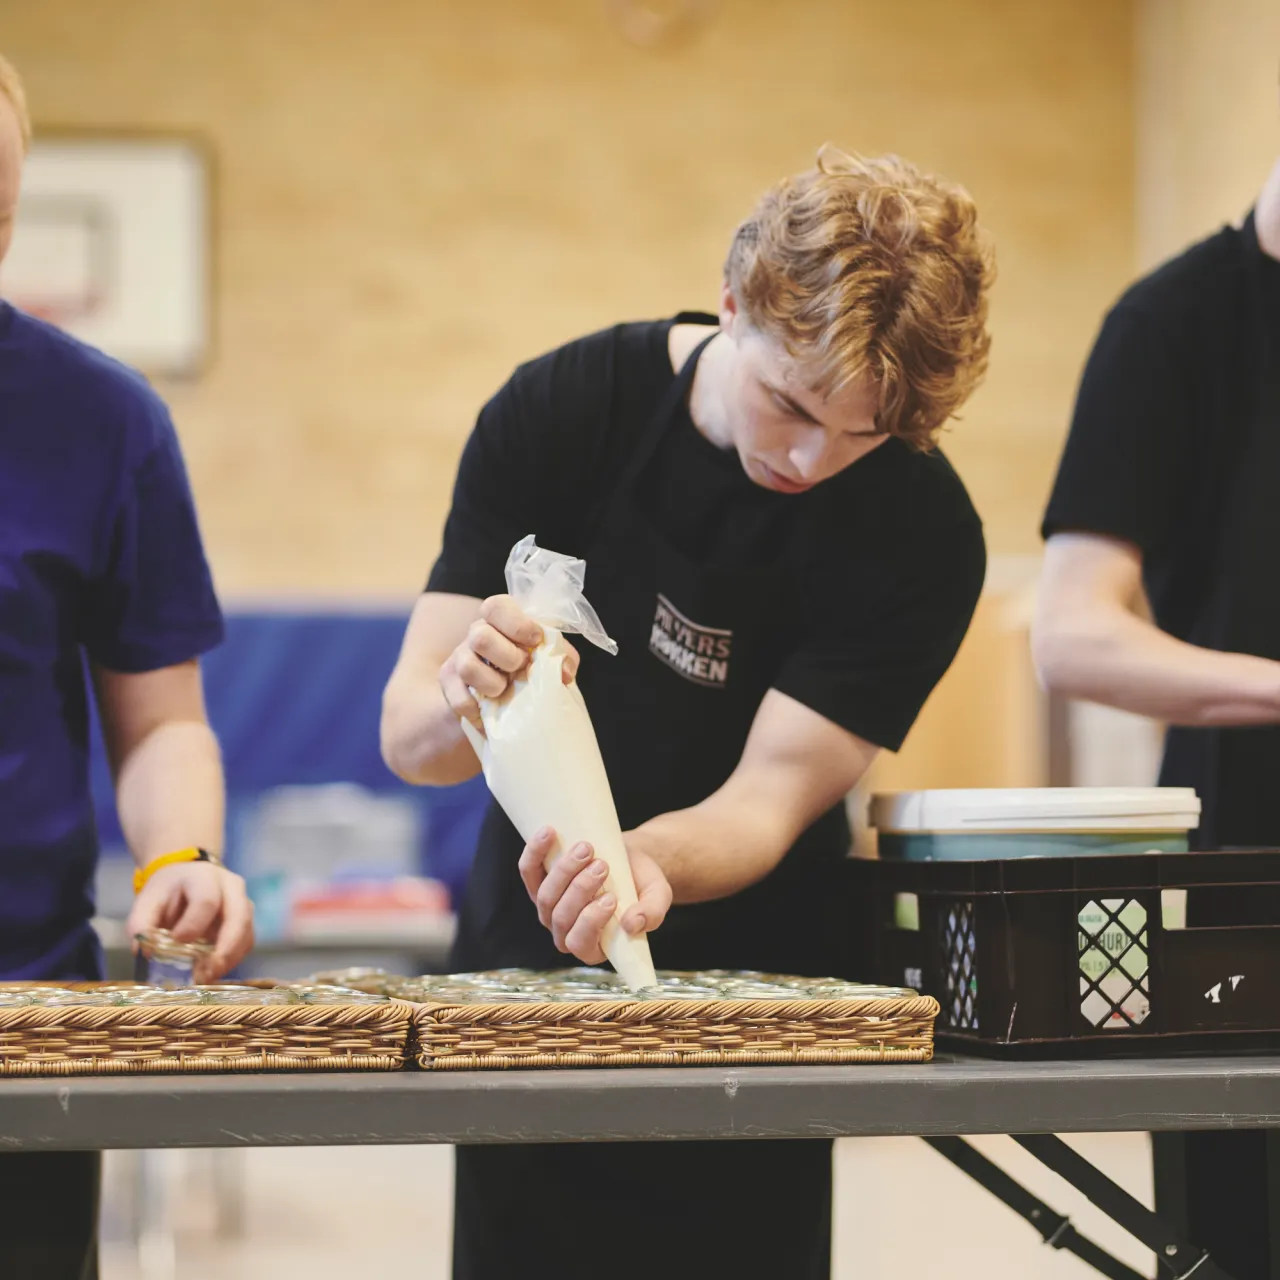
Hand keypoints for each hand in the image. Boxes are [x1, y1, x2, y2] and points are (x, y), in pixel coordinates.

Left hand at [127, 861, 254, 982]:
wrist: (186, 878)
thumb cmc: (168, 891)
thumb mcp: (148, 900)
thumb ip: (141, 923)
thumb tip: (143, 951)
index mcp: (204, 878)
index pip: (207, 900)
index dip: (193, 924)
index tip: (176, 940)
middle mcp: (231, 888)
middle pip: (240, 916)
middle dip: (226, 948)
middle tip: (207, 972)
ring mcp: (243, 904)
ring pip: (247, 933)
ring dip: (229, 959)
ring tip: (206, 976)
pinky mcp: (246, 922)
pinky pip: (246, 944)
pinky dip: (231, 960)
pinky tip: (212, 971)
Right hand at [438, 595, 579, 729]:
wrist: (498, 700)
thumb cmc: (527, 669)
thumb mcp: (549, 658)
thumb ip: (562, 657)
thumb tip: (564, 673)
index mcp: (500, 620)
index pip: (496, 606)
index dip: (517, 623)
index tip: (534, 640)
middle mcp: (476, 634)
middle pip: (480, 636)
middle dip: (508, 658)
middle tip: (520, 668)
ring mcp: (459, 659)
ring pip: (468, 667)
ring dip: (494, 684)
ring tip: (505, 690)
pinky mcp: (449, 687)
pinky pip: (461, 700)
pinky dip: (480, 710)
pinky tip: (491, 711)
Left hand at [518, 827, 671, 963]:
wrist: (632, 857)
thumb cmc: (642, 883)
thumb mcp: (657, 897)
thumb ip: (652, 914)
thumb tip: (633, 924)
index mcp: (593, 945)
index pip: (580, 943)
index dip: (590, 922)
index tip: (612, 897)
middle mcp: (565, 931)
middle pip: (561, 917)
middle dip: (581, 889)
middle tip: (603, 865)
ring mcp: (549, 907)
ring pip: (544, 895)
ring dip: (564, 870)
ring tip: (587, 848)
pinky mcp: (538, 881)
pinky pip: (528, 870)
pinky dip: (535, 852)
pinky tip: (549, 833)